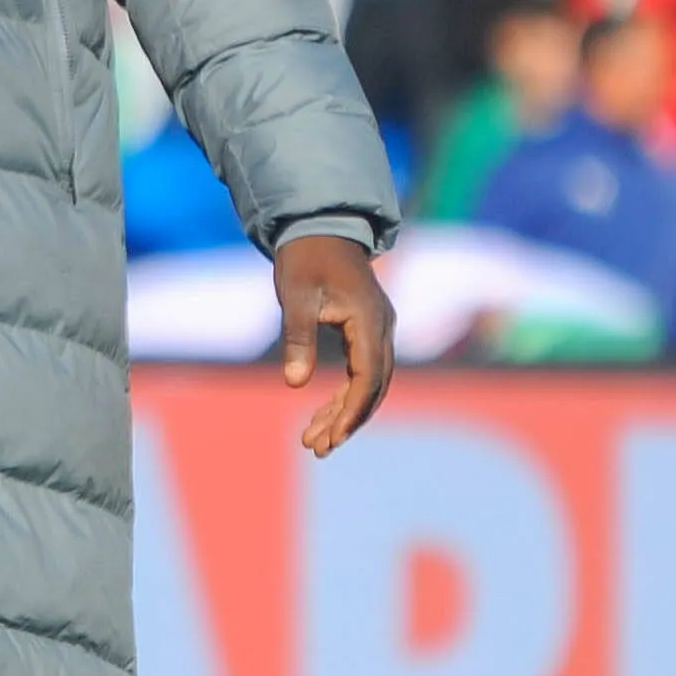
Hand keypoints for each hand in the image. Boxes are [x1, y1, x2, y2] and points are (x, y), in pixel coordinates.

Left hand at [274, 235, 396, 454]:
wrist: (320, 228)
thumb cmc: (305, 259)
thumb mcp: (295, 295)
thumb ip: (297, 337)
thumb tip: (293, 383)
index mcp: (369, 320)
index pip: (368, 378)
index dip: (351, 412)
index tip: (331, 439)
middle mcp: (382, 328)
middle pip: (373, 388)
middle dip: (347, 421)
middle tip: (317, 448)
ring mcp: (379, 330)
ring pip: (370, 384)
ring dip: (345, 413)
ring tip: (315, 440)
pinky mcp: (369, 331)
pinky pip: (364, 372)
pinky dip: (346, 396)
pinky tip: (324, 415)